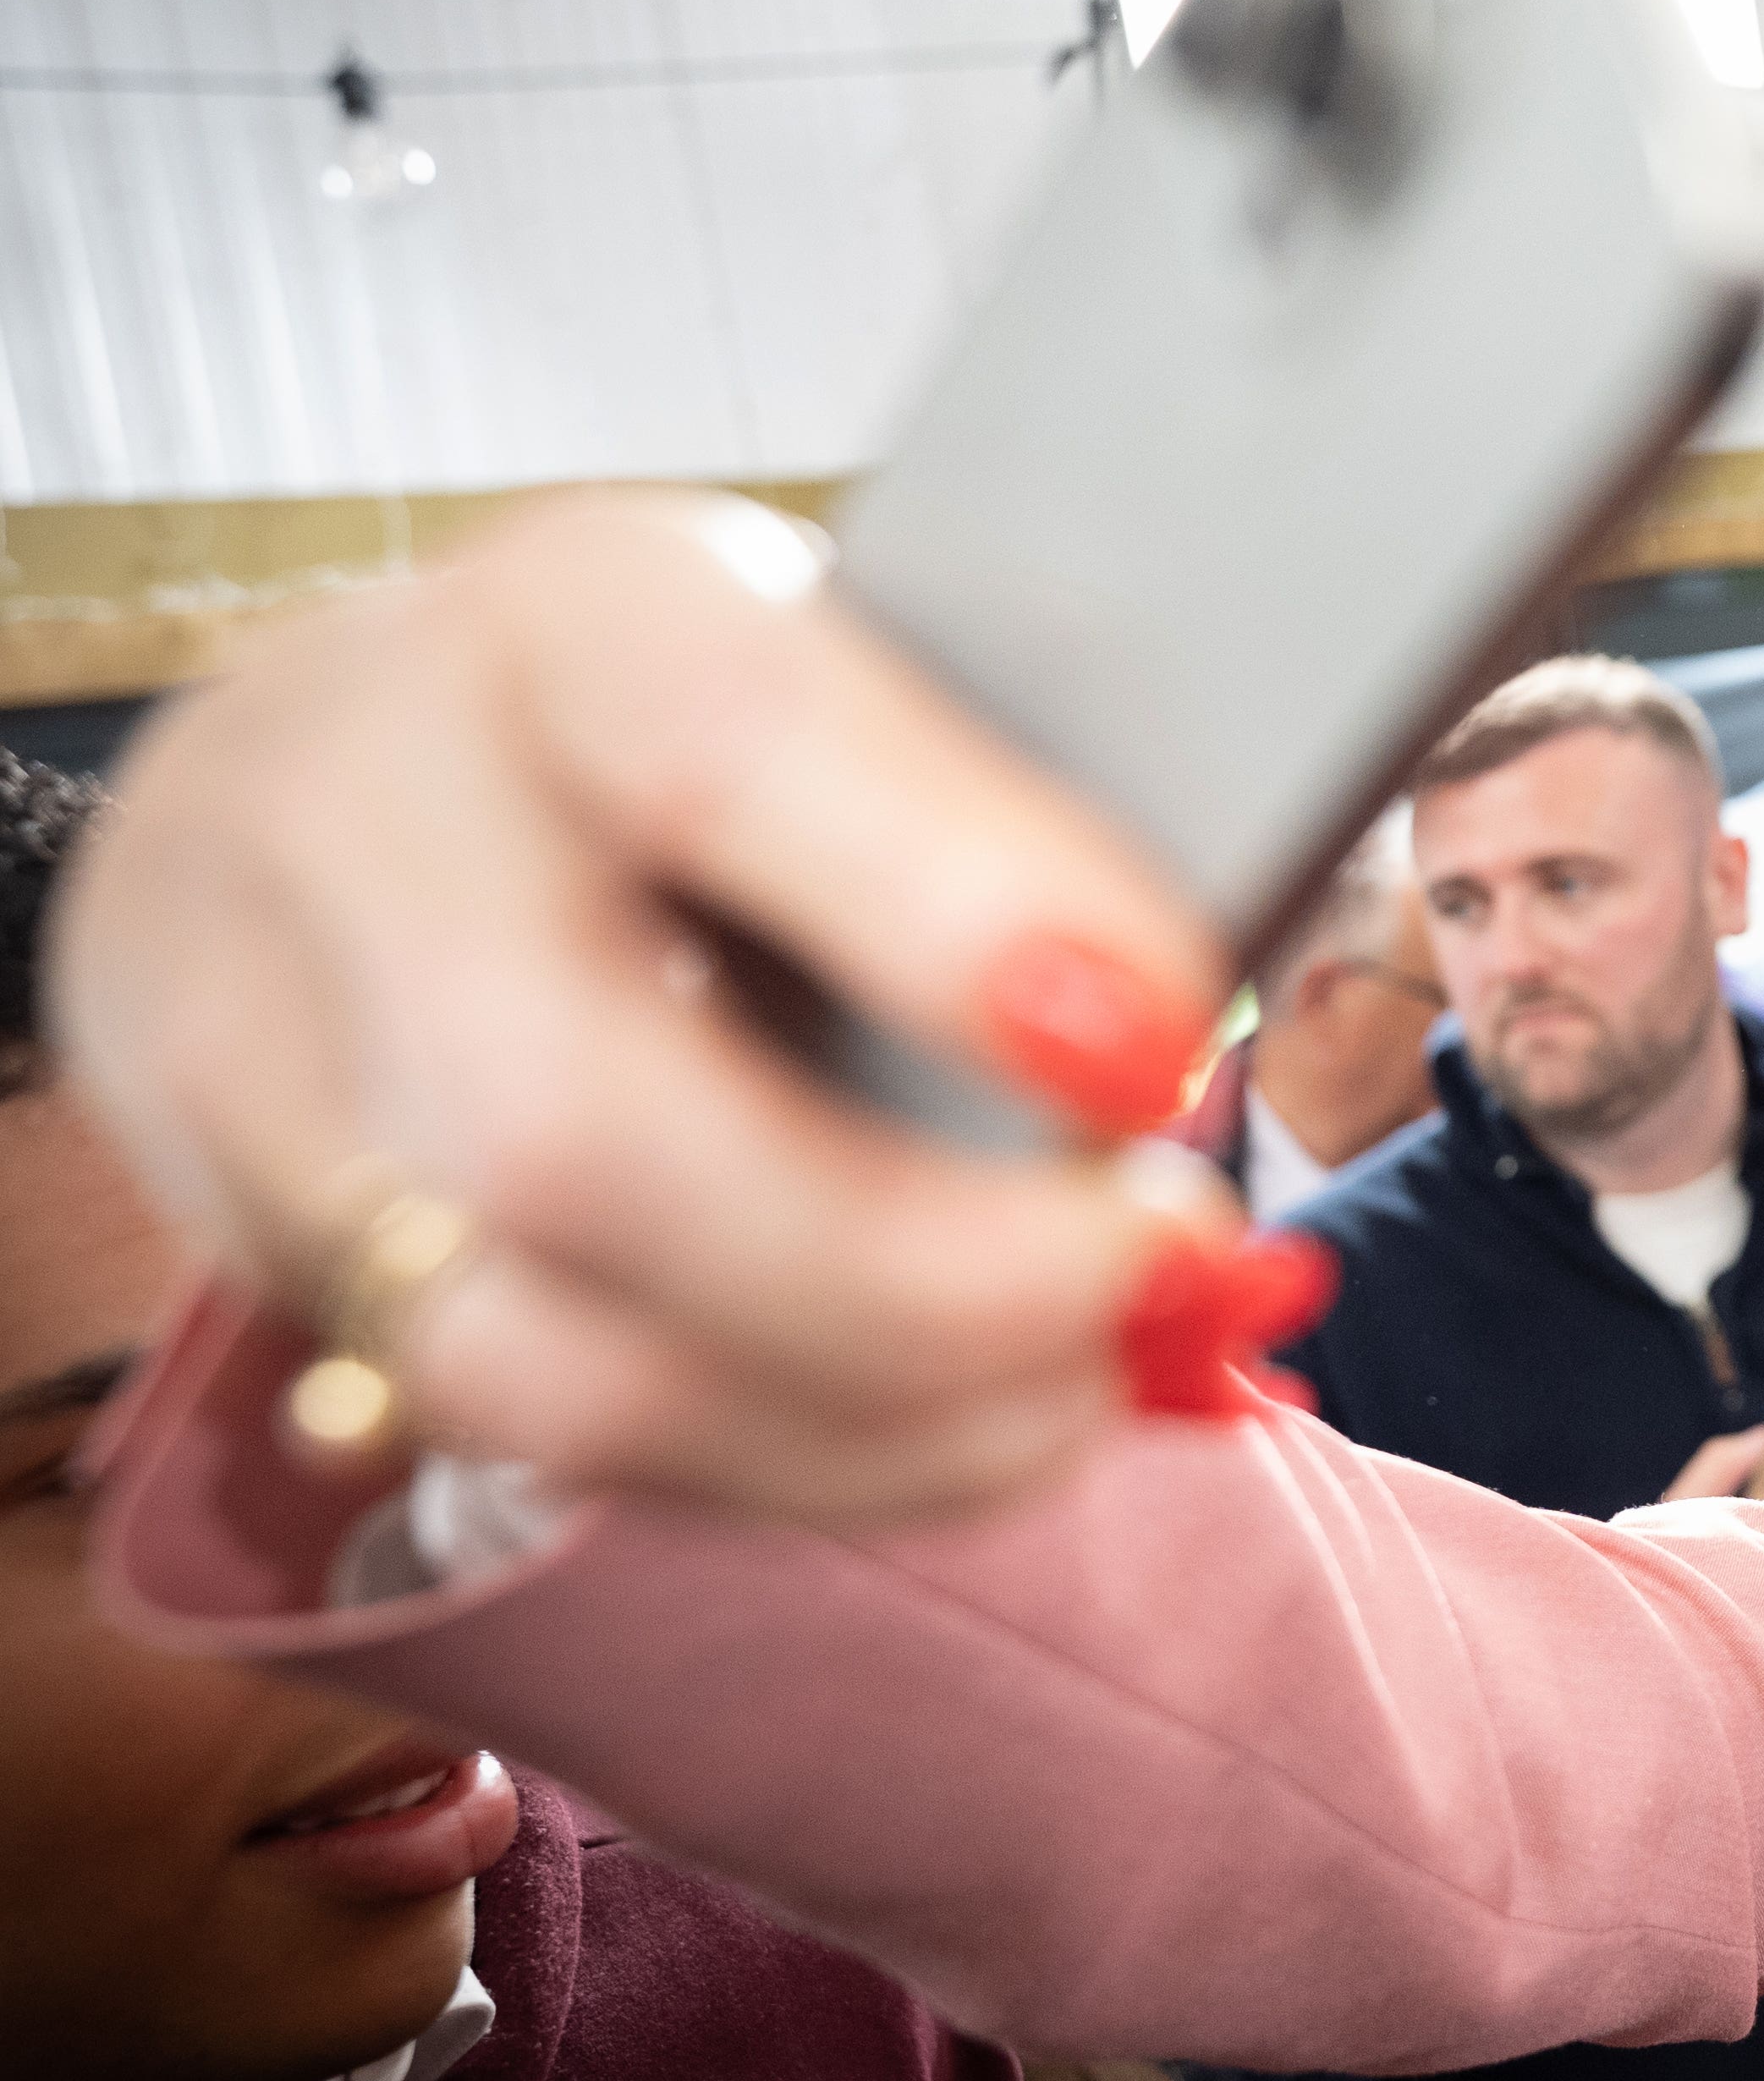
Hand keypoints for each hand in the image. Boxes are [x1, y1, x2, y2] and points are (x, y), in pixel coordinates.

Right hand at [54, 494, 1237, 1522]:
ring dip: (876, 1417)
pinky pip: (527, 1437)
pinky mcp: (255, 1242)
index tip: (1155, 1047)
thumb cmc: (701, 724)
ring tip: (1091, 1377)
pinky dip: (795, 1461)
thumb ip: (1013, 826)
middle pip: (580, 1131)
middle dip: (922, 1272)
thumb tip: (1190, 1049)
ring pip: (539, 1350)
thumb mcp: (860, 675)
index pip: (723, 744)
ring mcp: (265, 1053)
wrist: (341, 762)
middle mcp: (373, 817)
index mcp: (572, 619)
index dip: (949, 912)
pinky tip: (958, 1423)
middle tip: (1164, 1267)